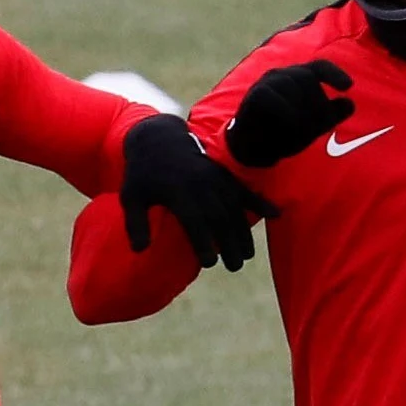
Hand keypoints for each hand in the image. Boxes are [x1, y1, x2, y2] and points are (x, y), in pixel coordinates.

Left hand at [120, 114, 279, 271]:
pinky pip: (244, 189)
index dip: (203, 242)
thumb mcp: (129, 196)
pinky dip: (260, 202)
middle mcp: (199, 183)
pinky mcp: (223, 173)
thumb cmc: (142, 173)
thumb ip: (134, 223)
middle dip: (229, 243)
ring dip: (244, 231)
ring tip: (248, 255)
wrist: (158, 138)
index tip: (209, 262)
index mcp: (177, 191)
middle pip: (219, 217)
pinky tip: (276, 215)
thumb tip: (140, 250)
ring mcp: (214, 177)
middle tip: (234, 267)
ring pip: (234, 207)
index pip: (194, 220)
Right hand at [224, 60, 353, 167]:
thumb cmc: (283, 133)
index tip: (348, 87)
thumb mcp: (313, 125)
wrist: (253, 150)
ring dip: (301, 113)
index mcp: (299, 78)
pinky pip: (276, 99)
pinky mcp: (256, 94)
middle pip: (309, 79)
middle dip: (318, 105)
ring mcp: (268, 82)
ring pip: (293, 87)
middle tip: (316, 129)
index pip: (319, 67)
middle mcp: (283, 75)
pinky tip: (287, 127)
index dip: (334, 74)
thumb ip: (331, 114)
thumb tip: (350, 104)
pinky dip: (286, 114)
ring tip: (299, 134)